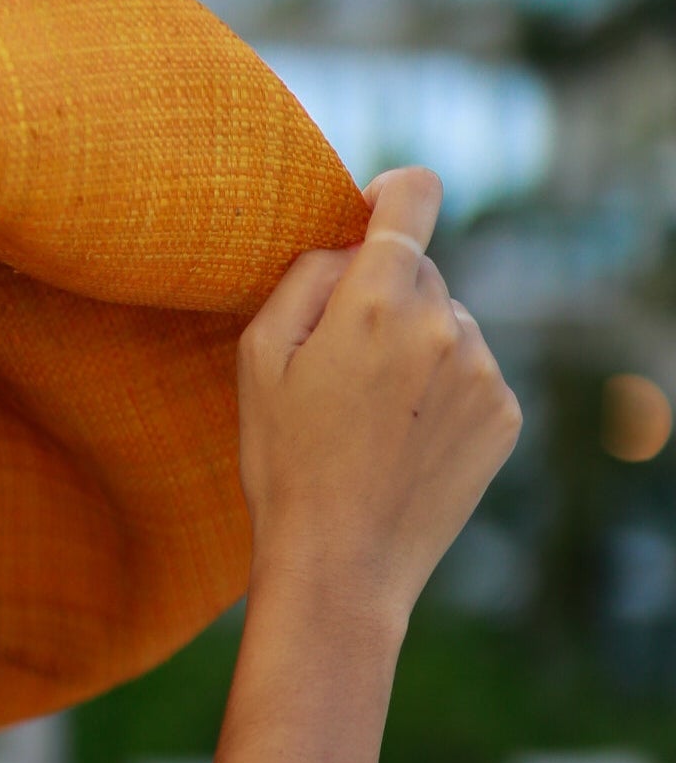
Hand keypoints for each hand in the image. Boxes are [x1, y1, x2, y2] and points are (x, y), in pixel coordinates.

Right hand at [236, 165, 520, 625]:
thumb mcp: (258, 360)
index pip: (414, 195)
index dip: (391, 198)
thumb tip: (348, 244)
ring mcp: (482, 369)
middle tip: (341, 375)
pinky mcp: (503, 414)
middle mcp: (443, 323)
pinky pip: (473, 376)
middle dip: (384, 303)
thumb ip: (304, 277)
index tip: (373, 220)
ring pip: (449, 327)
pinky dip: (442, 398)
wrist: (340, 567)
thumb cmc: (285, 466)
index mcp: (375, 300)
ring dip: (416, 354)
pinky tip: (403, 446)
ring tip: (371, 424)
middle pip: (422, 274)